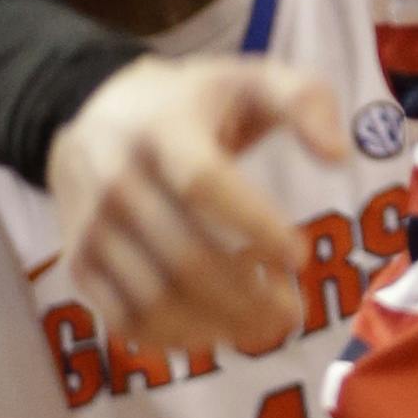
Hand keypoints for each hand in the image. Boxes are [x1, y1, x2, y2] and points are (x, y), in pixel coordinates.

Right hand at [46, 56, 344, 351]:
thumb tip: (338, 156)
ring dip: (216, 324)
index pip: (204, 185)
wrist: (98, 112)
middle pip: (184, 257)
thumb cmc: (195, 100)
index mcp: (164, 130)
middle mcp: (118, 181)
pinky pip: (124, 320)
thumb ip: (306, 101)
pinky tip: (217, 332)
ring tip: (266, 326)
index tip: (301, 255)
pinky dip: (174, 339)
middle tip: (295, 311)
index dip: (254, 226)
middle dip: (246, 296)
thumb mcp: (252, 78)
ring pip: (154, 300)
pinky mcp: (78, 265)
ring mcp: (93, 229)